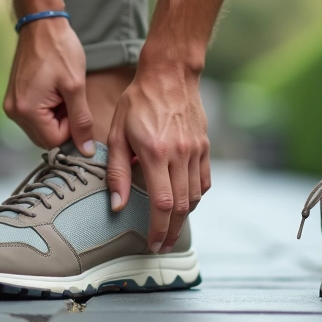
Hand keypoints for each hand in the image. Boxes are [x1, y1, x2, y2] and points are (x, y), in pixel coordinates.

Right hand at [4, 17, 94, 155]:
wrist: (41, 24)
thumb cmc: (59, 50)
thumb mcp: (75, 86)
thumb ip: (81, 121)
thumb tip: (86, 151)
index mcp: (26, 110)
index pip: (54, 140)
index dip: (71, 127)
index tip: (74, 103)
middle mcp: (13, 112)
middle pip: (45, 137)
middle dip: (62, 123)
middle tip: (68, 96)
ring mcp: (11, 104)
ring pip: (41, 128)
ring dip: (56, 116)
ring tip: (60, 91)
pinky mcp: (14, 98)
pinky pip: (34, 116)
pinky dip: (47, 109)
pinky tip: (52, 89)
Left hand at [107, 61, 210, 252]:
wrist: (170, 75)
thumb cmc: (138, 101)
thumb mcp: (118, 133)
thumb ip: (117, 171)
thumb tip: (116, 204)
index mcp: (156, 153)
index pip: (162, 202)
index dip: (158, 228)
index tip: (152, 243)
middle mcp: (180, 154)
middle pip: (182, 206)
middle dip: (171, 231)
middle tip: (161, 245)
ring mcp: (196, 151)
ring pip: (196, 196)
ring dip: (184, 217)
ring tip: (171, 229)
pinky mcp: (205, 146)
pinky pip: (204, 181)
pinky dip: (196, 196)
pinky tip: (185, 203)